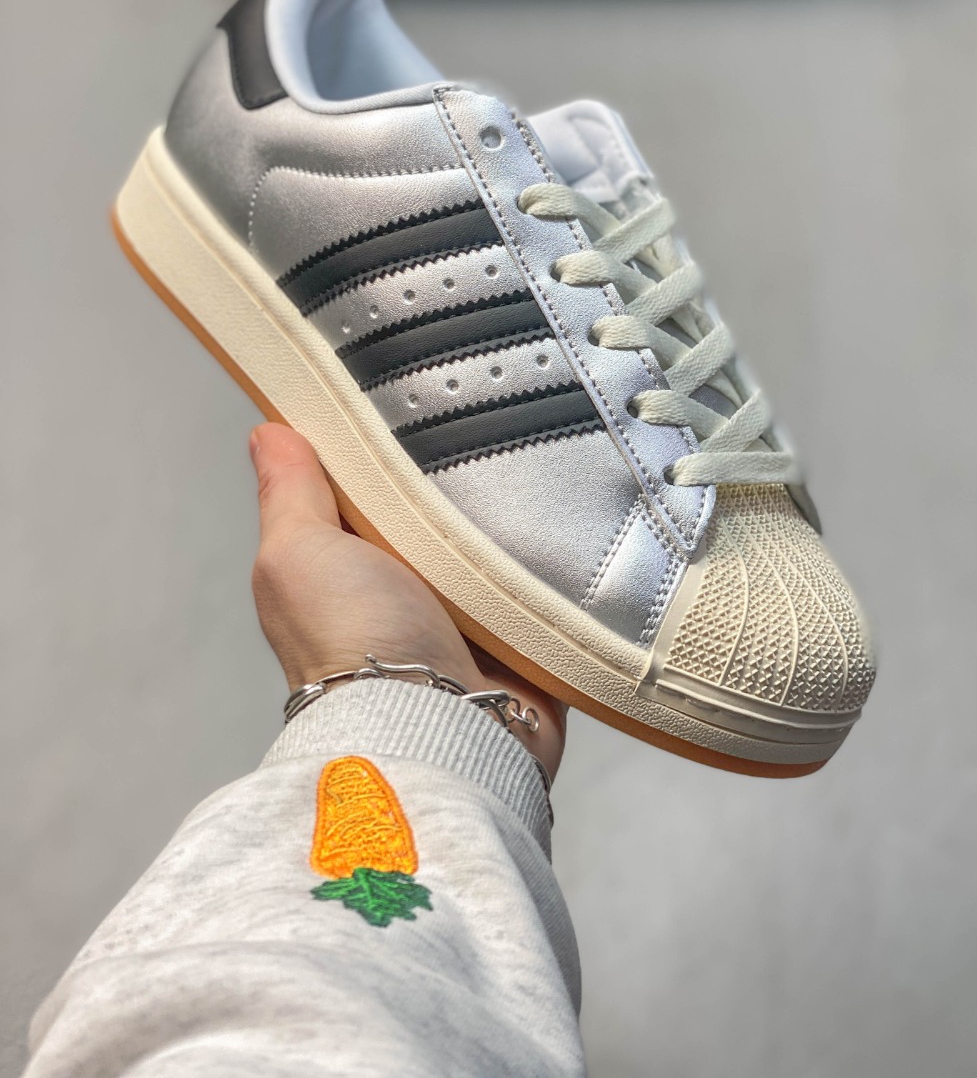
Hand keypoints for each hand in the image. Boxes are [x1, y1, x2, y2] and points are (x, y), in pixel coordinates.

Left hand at [249, 423, 565, 778]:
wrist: (437, 728)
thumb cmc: (353, 644)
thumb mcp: (299, 552)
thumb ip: (289, 493)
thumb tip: (267, 431)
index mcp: (347, 567)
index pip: (366, 488)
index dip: (379, 444)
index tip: (403, 392)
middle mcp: (404, 591)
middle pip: (437, 509)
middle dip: (457, 473)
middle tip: (482, 421)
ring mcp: (468, 615)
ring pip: (496, 539)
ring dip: (511, 515)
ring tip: (532, 459)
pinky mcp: (525, 635)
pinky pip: (548, 578)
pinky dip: (554, 556)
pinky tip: (565, 516)